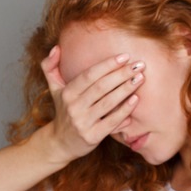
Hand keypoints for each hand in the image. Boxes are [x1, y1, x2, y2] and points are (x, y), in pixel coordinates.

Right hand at [41, 46, 143, 161]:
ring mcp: (82, 122)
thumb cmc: (63, 111)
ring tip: (140, 78)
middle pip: (101, 86)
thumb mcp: (54, 89)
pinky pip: (111, 122)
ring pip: (108, 102)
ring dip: (126, 89)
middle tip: (139, 65)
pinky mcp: (92, 136)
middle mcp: (73, 106)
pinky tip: (135, 100)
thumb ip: (50, 66)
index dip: (108, 64)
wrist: (60, 143)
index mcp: (67, 92)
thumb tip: (56, 47)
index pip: (89, 75)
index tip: (125, 56)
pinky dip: (124, 111)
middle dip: (122, 74)